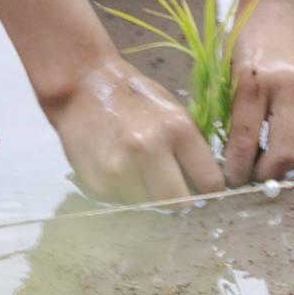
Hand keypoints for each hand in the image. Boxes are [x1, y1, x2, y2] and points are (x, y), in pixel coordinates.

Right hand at [47, 51, 224, 202]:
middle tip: (176, 192)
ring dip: (148, 197)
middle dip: (180, 200)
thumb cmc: (133, 96)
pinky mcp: (98, 184)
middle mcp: (151, 151)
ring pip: (148, 206)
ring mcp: (121, 170)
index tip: (207, 190)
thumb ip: (187, 145)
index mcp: (178, 129)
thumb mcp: (172, 111)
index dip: (210, 188)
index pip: (208, 179)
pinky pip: (121, 203)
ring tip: (141, 176)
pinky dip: (124, 194)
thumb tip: (203, 181)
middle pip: (178, 202)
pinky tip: (120, 173)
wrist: (83, 88)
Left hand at [223, 0, 293, 185]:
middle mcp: (287, 86)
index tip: (229, 179)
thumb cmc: (247, 38)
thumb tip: (231, 156)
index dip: (237, 168)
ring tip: (260, 162)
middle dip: (265, 175)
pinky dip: (292, 142)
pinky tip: (275, 138)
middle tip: (249, 178)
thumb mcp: (228, 72)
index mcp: (255, 81)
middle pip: (284, 153)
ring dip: (280, 162)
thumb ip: (232, 112)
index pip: (246, 141)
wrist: (284, 8)